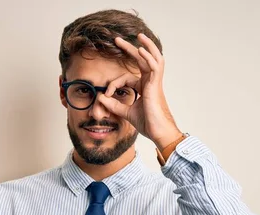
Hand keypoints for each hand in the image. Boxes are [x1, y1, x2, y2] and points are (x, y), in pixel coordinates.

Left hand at [96, 33, 182, 150]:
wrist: (159, 133)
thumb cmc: (148, 124)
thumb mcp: (126, 113)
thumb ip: (114, 105)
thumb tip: (101, 98)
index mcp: (144, 88)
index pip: (127, 78)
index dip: (114, 84)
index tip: (106, 95)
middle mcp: (150, 83)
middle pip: (141, 60)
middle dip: (130, 49)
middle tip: (117, 40)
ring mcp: (154, 83)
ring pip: (153, 59)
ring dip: (146, 46)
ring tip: (139, 36)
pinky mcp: (156, 86)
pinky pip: (155, 67)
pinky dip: (148, 58)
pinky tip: (141, 50)